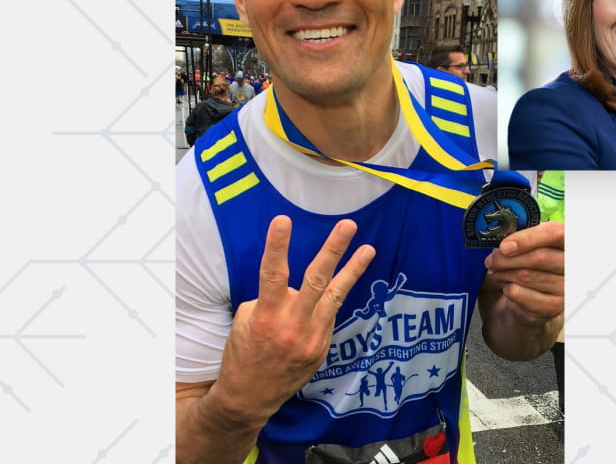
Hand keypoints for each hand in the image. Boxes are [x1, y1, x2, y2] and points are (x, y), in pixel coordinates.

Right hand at [211, 215, 374, 425]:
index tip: (282, 220)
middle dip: (333, 250)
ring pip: (336, 296)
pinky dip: (330, 300)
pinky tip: (337, 286)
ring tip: (368, 249)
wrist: (249, 398)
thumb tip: (291, 288)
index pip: (272, 274)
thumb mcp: (246, 322)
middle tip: (348, 226)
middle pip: (316, 280)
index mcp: (267, 316)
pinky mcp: (322, 348)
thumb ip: (270, 300)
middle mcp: (293, 326)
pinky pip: (328, 315)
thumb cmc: (242, 354)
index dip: (277, 246)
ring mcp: (312, 338)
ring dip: (353, 270)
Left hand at [484, 221, 563, 327]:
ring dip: (504, 273)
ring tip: (498, 272)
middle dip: (507, 258)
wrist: (531, 298)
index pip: (555, 233)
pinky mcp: (553, 307)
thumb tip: (501, 235)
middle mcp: (573, 265)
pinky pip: (519, 293)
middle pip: (539, 257)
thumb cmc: (530, 265)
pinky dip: (507, 288)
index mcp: (568, 241)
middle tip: (492, 260)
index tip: (505, 246)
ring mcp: (565, 288)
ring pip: (526, 276)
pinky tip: (507, 286)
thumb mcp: (528, 245)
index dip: (528, 238)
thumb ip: (520, 237)